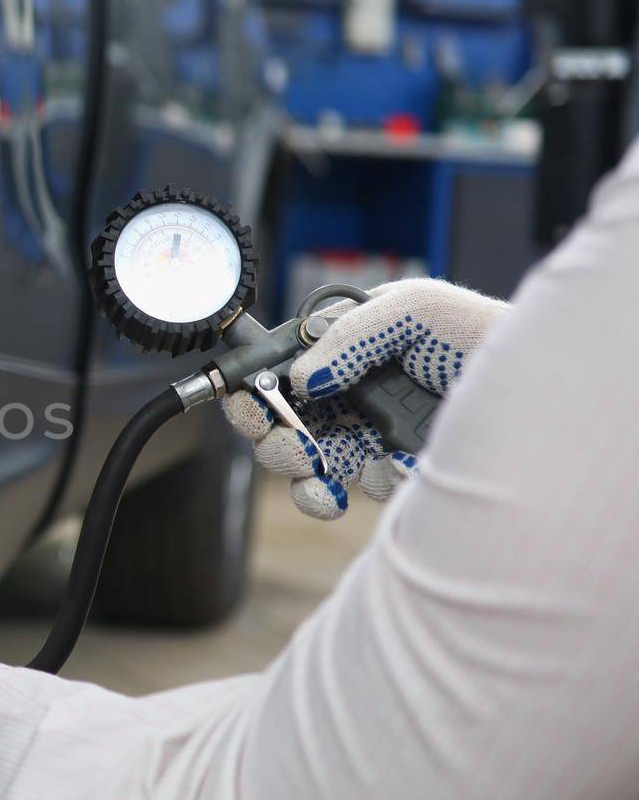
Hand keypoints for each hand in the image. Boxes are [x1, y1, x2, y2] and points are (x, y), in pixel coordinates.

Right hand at [222, 278, 506, 519]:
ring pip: (303, 462)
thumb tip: (300, 377)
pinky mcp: (387, 469)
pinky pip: (344, 489)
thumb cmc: (489, 340)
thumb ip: (351, 332)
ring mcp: (367, 432)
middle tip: (293, 446)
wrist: (548, 402)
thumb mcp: (418, 308)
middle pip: (280, 419)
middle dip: (272, 436)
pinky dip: (343, 492)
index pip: (281, 364)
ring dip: (301, 473)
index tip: (252, 403)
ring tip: (319, 472)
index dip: (256, 385)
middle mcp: (350, 388)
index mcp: (349, 343)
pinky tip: (369, 482)